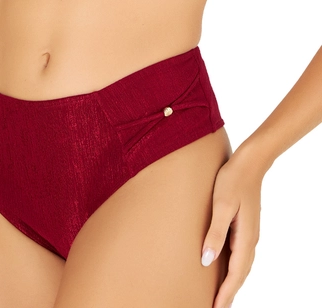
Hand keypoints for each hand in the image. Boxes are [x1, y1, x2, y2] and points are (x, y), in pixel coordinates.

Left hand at [200, 148, 264, 307]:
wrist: (249, 162)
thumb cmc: (232, 180)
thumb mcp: (221, 205)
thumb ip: (215, 233)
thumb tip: (207, 261)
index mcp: (245, 237)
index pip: (236, 274)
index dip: (226, 293)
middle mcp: (250, 239)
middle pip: (241, 274)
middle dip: (229, 293)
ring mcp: (249, 232)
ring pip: (242, 265)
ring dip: (232, 281)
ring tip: (220, 295)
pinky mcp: (245, 225)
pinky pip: (240, 253)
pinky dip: (234, 267)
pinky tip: (224, 267)